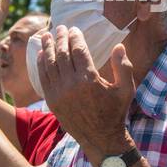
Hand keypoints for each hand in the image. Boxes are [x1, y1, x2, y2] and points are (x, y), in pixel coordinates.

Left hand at [35, 26, 134, 159]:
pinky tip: (41, 55)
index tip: (74, 29)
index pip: (78, 50)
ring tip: (46, 35)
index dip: (74, 37)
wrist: (101, 138)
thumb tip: (118, 46)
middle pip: (62, 54)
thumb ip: (123, 66)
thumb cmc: (116, 112)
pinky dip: (41, 65)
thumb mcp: (126, 89)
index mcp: (89, 79)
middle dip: (60, 38)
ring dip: (47, 48)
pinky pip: (43, 78)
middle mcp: (71, 85)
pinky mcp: (52, 101)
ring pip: (50, 65)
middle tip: (59, 27)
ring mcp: (59, 94)